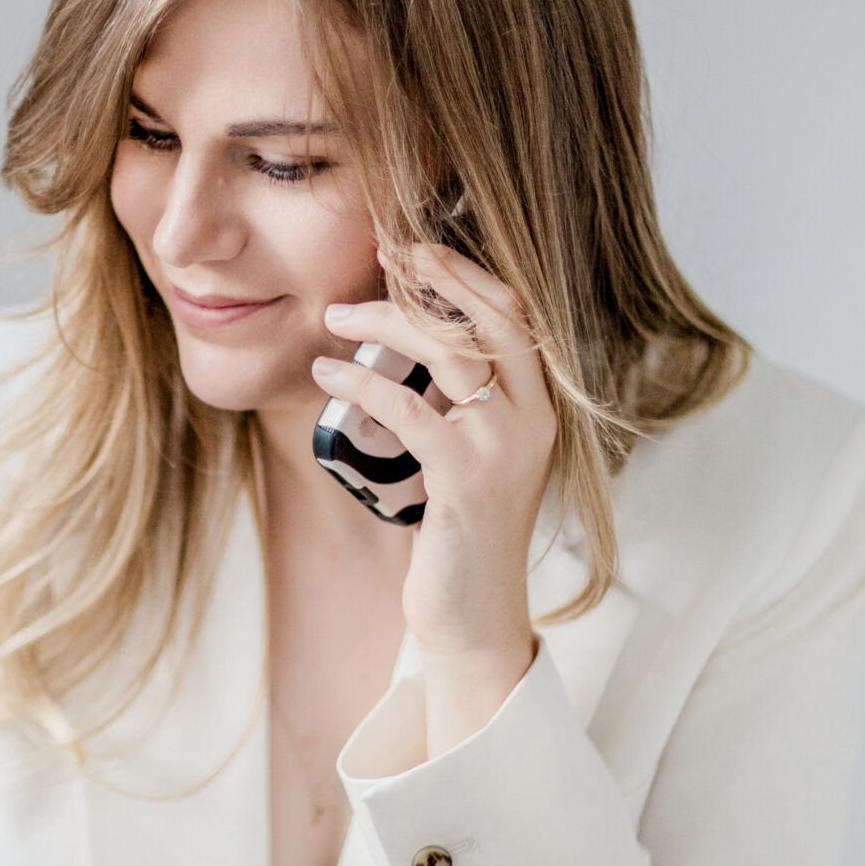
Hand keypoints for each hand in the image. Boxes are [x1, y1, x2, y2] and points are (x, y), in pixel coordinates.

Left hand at [313, 241, 557, 754]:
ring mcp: (506, 448)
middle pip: (494, 316)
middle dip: (436, 275)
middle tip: (380, 250)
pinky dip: (364, 383)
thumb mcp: (464, 457)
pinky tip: (326, 375)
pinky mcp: (468, 481)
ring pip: (452, 354)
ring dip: (387, 322)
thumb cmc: (458, 536)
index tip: (412, 248)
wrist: (474, 617)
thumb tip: (398, 348)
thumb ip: (451, 406)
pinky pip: (412, 412)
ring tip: (334, 315)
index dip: (465, 272)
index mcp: (538, 406)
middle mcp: (533, 419)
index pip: (515, 313)